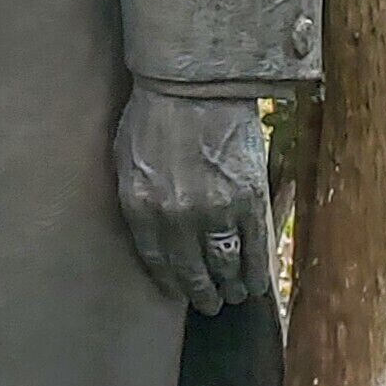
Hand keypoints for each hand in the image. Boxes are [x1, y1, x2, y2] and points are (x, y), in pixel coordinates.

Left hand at [114, 89, 273, 314]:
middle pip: (191, 271)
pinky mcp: (250, 200)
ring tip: (232, 294)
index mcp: (141, 207)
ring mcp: (215, 211)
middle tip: (208, 304)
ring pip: (225, 264)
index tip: (176, 291)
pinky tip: (257, 284)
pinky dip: (257, 271)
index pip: (156, 261)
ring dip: (229, 286)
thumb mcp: (127, 156)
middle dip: (201, 292)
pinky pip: (255, 248)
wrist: (195, 81)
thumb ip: (138, 194)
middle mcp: (176, 218)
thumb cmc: (155, 110)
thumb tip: (149, 223)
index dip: (169, 281)